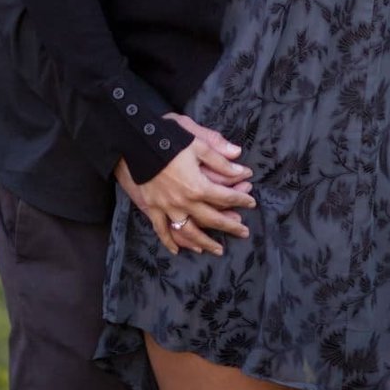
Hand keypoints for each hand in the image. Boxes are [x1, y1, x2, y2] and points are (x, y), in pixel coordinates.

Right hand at [115, 113, 255, 256]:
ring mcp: (167, 208)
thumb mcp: (197, 143)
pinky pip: (161, 230)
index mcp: (198, 185)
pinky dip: (170, 241)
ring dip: (204, 242)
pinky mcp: (152, 208)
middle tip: (244, 233)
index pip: (225, 197)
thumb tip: (240, 160)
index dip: (241, 200)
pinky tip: (178, 250)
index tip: (252, 202)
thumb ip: (219, 156)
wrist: (137, 143)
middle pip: (212, 218)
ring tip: (217, 250)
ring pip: (189, 232)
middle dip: (230, 226)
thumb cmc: (169, 139)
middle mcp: (184, 202)